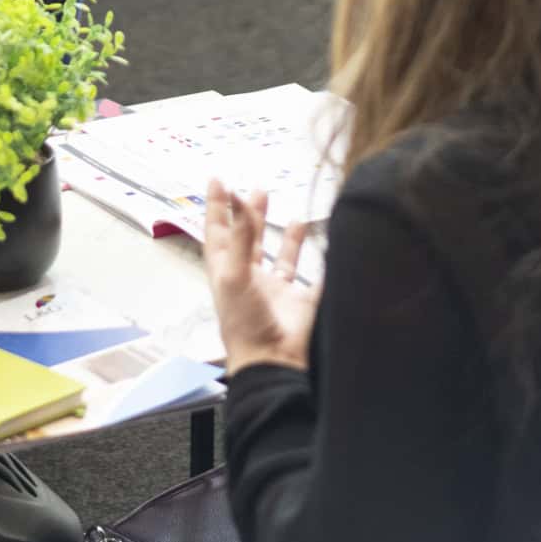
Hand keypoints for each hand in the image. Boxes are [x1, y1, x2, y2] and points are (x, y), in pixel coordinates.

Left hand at [200, 185, 318, 374]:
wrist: (273, 361)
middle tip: (257, 190)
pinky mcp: (299, 299)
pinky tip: (323, 244)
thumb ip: (240, 237)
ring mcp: (275, 289)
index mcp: (226, 270)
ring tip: (294, 215)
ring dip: (285, 236)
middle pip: (248, 238)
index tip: (217, 180)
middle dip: (251, 214)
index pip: (219, 230)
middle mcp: (249, 277)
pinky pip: (310, 274)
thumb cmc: (244, 323)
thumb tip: (239, 199)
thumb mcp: (236, 275)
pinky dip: (316, 259)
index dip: (217, 206)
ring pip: (280, 256)